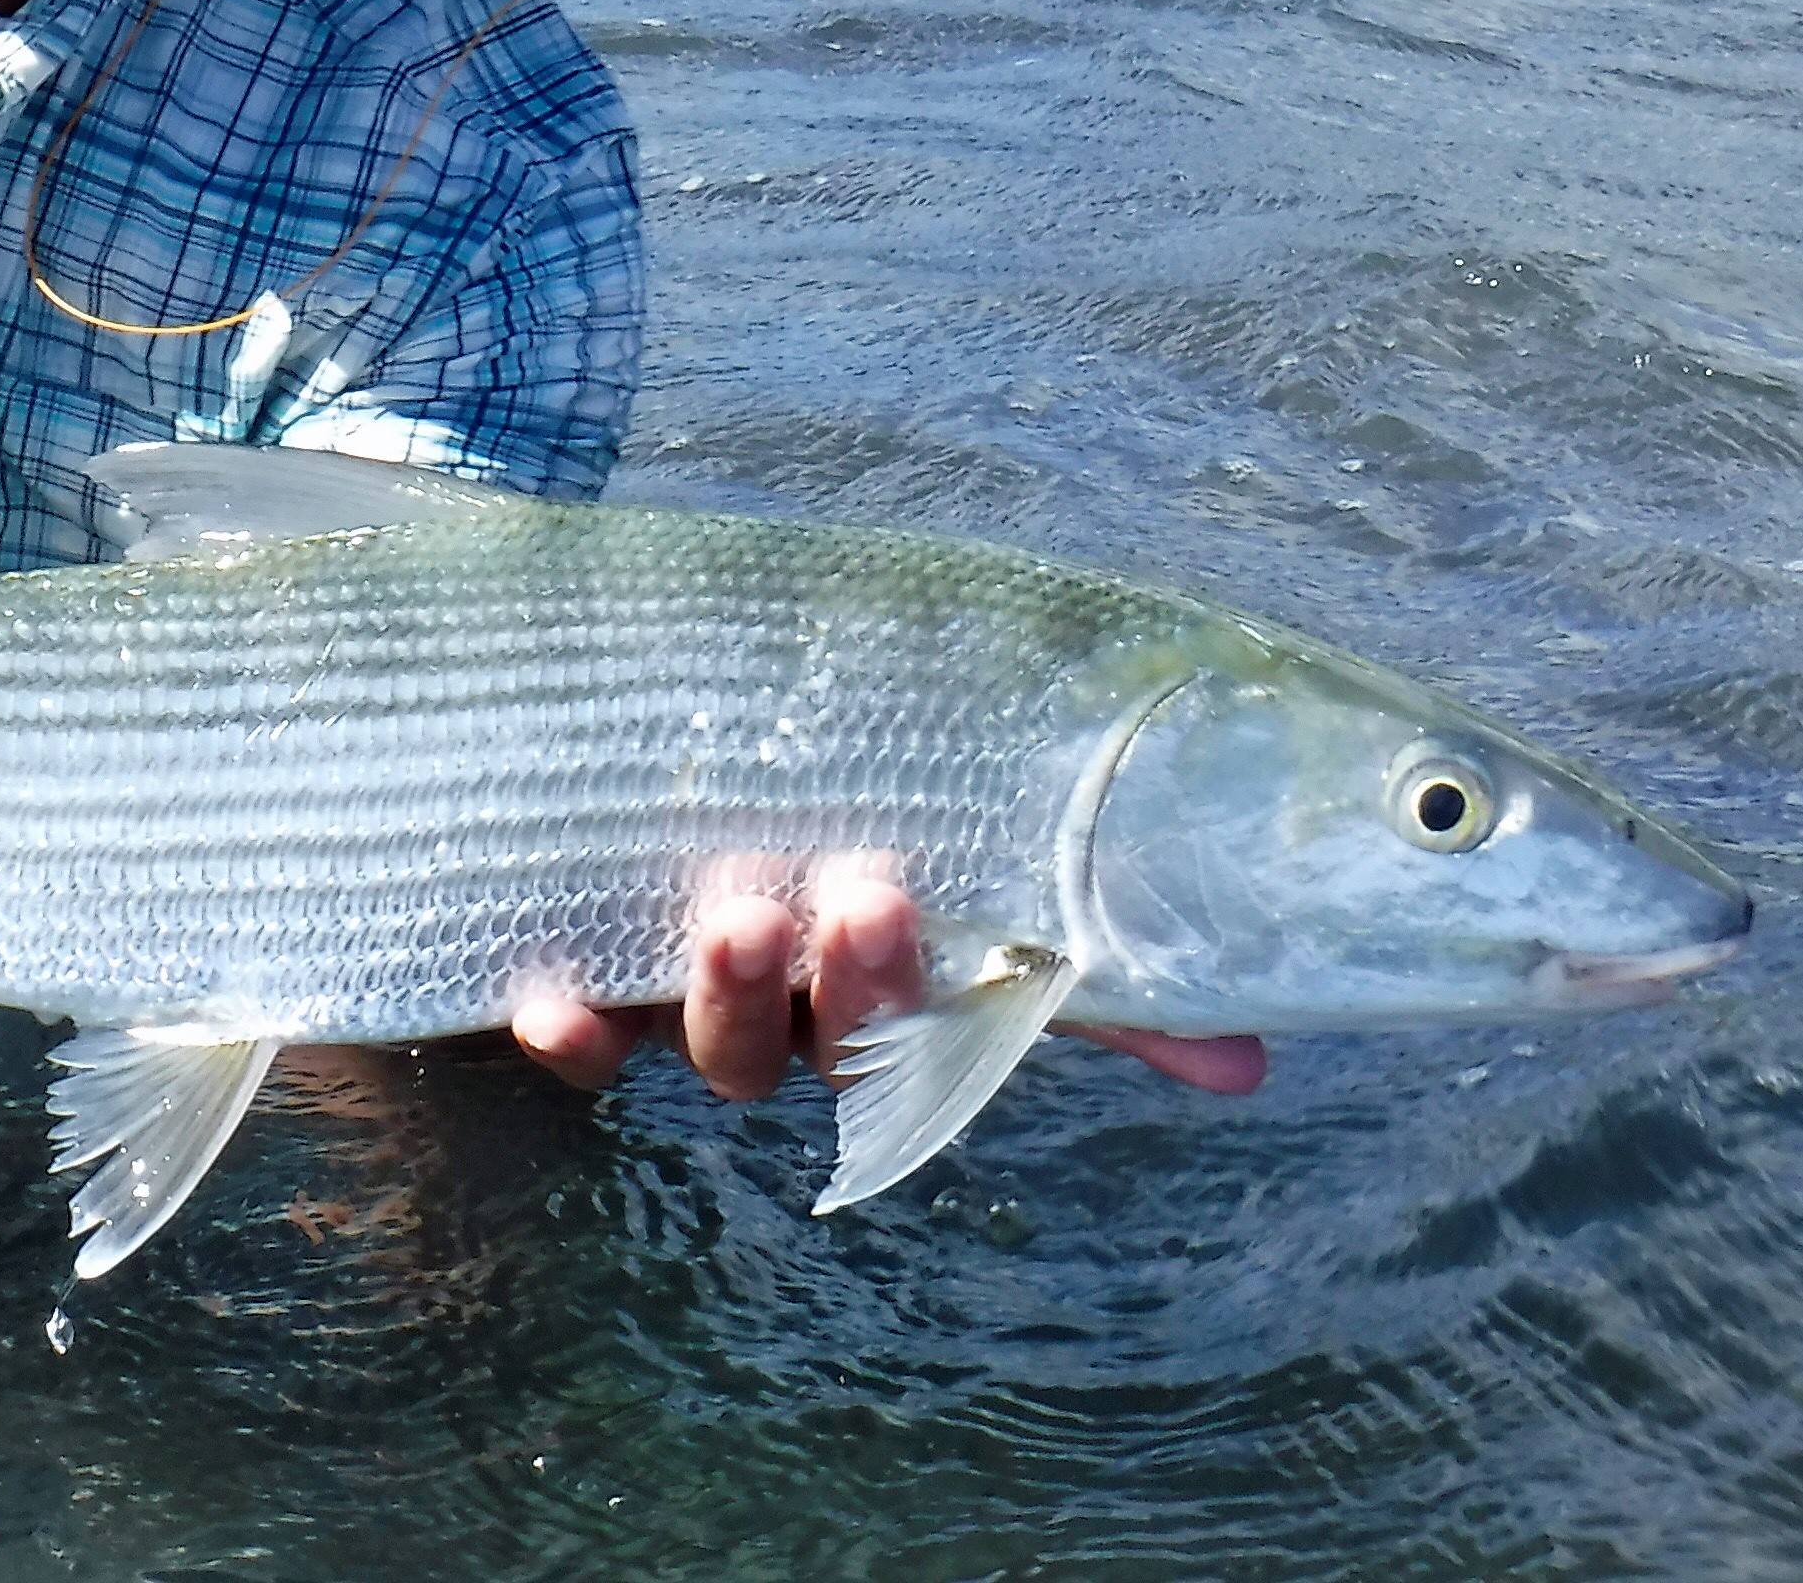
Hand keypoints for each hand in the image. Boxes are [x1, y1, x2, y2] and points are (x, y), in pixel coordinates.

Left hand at [509, 872, 1267, 1099]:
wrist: (629, 740)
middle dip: (851, 982)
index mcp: (876, 987)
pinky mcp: (572, 983)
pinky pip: (575, 1040)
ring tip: (745, 915)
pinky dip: (569, 1032)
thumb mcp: (951, 847)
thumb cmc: (818, 814)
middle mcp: (785, 1010)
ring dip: (733, 994)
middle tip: (865, 896)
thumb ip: (1078, 960)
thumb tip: (1252, 1063)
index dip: (948, 1004)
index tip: (949, 919)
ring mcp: (676, 999)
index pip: (930, 1028)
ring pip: (713, 1045)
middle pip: (823, 1041)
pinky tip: (549, 1002)